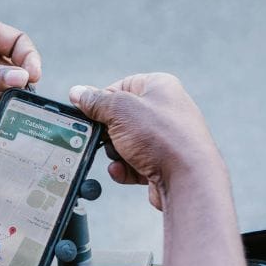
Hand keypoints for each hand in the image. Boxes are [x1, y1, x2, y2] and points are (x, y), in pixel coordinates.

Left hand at [0, 11, 41, 126]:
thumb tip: (21, 78)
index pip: (14, 40)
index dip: (27, 56)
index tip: (32, 75)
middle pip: (12, 68)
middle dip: (21, 83)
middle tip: (27, 99)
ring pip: (2, 92)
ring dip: (11, 103)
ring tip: (19, 115)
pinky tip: (4, 126)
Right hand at [68, 73, 224, 209]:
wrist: (189, 180)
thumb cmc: (160, 137)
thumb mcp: (119, 110)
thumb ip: (95, 101)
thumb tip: (77, 92)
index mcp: (160, 87)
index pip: (122, 85)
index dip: (104, 99)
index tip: (90, 112)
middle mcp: (166, 110)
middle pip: (121, 116)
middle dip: (108, 131)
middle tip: (103, 137)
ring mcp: (166, 138)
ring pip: (126, 142)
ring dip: (116, 152)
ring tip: (122, 157)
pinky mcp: (164, 162)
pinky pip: (135, 162)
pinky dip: (125, 168)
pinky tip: (125, 171)